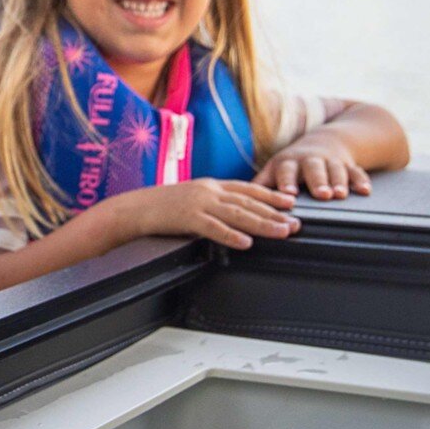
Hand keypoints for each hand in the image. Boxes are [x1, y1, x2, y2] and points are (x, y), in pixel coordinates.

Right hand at [119, 178, 300, 249]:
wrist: (133, 208)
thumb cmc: (161, 208)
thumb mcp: (191, 199)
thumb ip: (212, 204)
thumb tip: (233, 216)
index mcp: (210, 185)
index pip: (247, 188)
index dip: (270, 194)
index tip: (290, 202)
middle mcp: (209, 191)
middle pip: (248, 202)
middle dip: (274, 212)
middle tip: (295, 222)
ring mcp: (198, 203)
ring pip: (237, 214)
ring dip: (262, 224)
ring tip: (282, 232)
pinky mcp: (187, 218)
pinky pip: (213, 228)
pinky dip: (231, 235)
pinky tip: (246, 243)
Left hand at [263, 134, 372, 200]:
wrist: (325, 141)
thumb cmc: (293, 164)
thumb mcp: (275, 169)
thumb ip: (260, 185)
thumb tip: (237, 201)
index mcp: (289, 163)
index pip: (286, 171)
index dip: (287, 181)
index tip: (288, 193)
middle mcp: (309, 160)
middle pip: (313, 169)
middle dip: (317, 181)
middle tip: (321, 194)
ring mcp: (330, 161)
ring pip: (335, 170)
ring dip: (338, 182)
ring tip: (340, 194)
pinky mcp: (348, 164)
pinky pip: (356, 171)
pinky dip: (360, 180)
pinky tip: (365, 190)